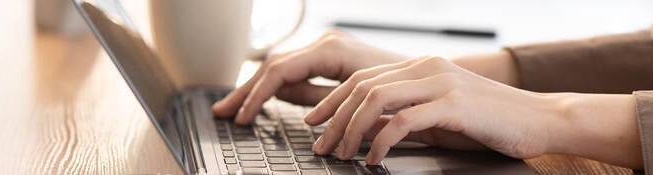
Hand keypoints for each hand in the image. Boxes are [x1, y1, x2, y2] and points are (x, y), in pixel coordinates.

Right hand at [211, 31, 408, 124]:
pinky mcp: (331, 58)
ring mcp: (328, 49)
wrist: (430, 79)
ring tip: (234, 108)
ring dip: (256, 89)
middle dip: (246, 91)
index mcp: (330, 50)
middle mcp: (326, 43)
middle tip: (222, 112)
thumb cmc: (402, 90)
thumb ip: (317, 98)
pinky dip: (276, 87)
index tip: (242, 118)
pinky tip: (263, 100)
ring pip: (281, 67)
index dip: (256, 96)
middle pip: (273, 66)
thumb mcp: (357, 99)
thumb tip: (284, 101)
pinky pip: (295, 70)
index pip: (278, 71)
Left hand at [306, 56, 562, 163]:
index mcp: (421, 66)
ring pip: (376, 100)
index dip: (332, 100)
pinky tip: (374, 158)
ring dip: (351, 130)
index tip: (314, 122)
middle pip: (362, 87)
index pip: (363, 79)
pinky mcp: (453, 105)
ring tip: (342, 154)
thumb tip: (366, 130)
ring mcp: (439, 83)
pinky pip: (403, 121)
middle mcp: (426, 68)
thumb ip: (404, 118)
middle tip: (321, 145)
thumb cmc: (490, 122)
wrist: (540, 119)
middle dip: (334, 118)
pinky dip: (381, 141)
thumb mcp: (439, 117)